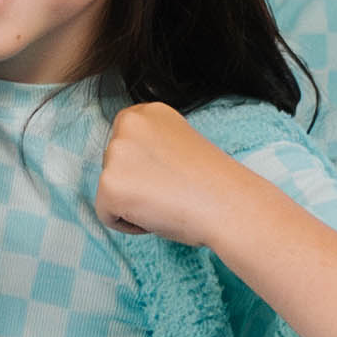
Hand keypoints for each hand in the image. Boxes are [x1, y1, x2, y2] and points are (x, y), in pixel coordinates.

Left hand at [95, 99, 232, 244]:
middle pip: (113, 166)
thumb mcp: (178, 146)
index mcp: (147, 112)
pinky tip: (158, 214)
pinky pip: (107, 215)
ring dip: (133, 203)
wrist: (230, 204)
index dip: (145, 167)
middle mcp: (127, 125)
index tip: (169, 174)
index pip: (125, 144)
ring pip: (110, 190)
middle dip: (137, 184)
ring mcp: (115, 153)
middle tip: (171, 189)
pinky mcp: (109, 185)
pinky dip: (129, 224)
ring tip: (167, 200)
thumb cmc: (214, 184)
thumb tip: (134, 167)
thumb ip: (151, 147)